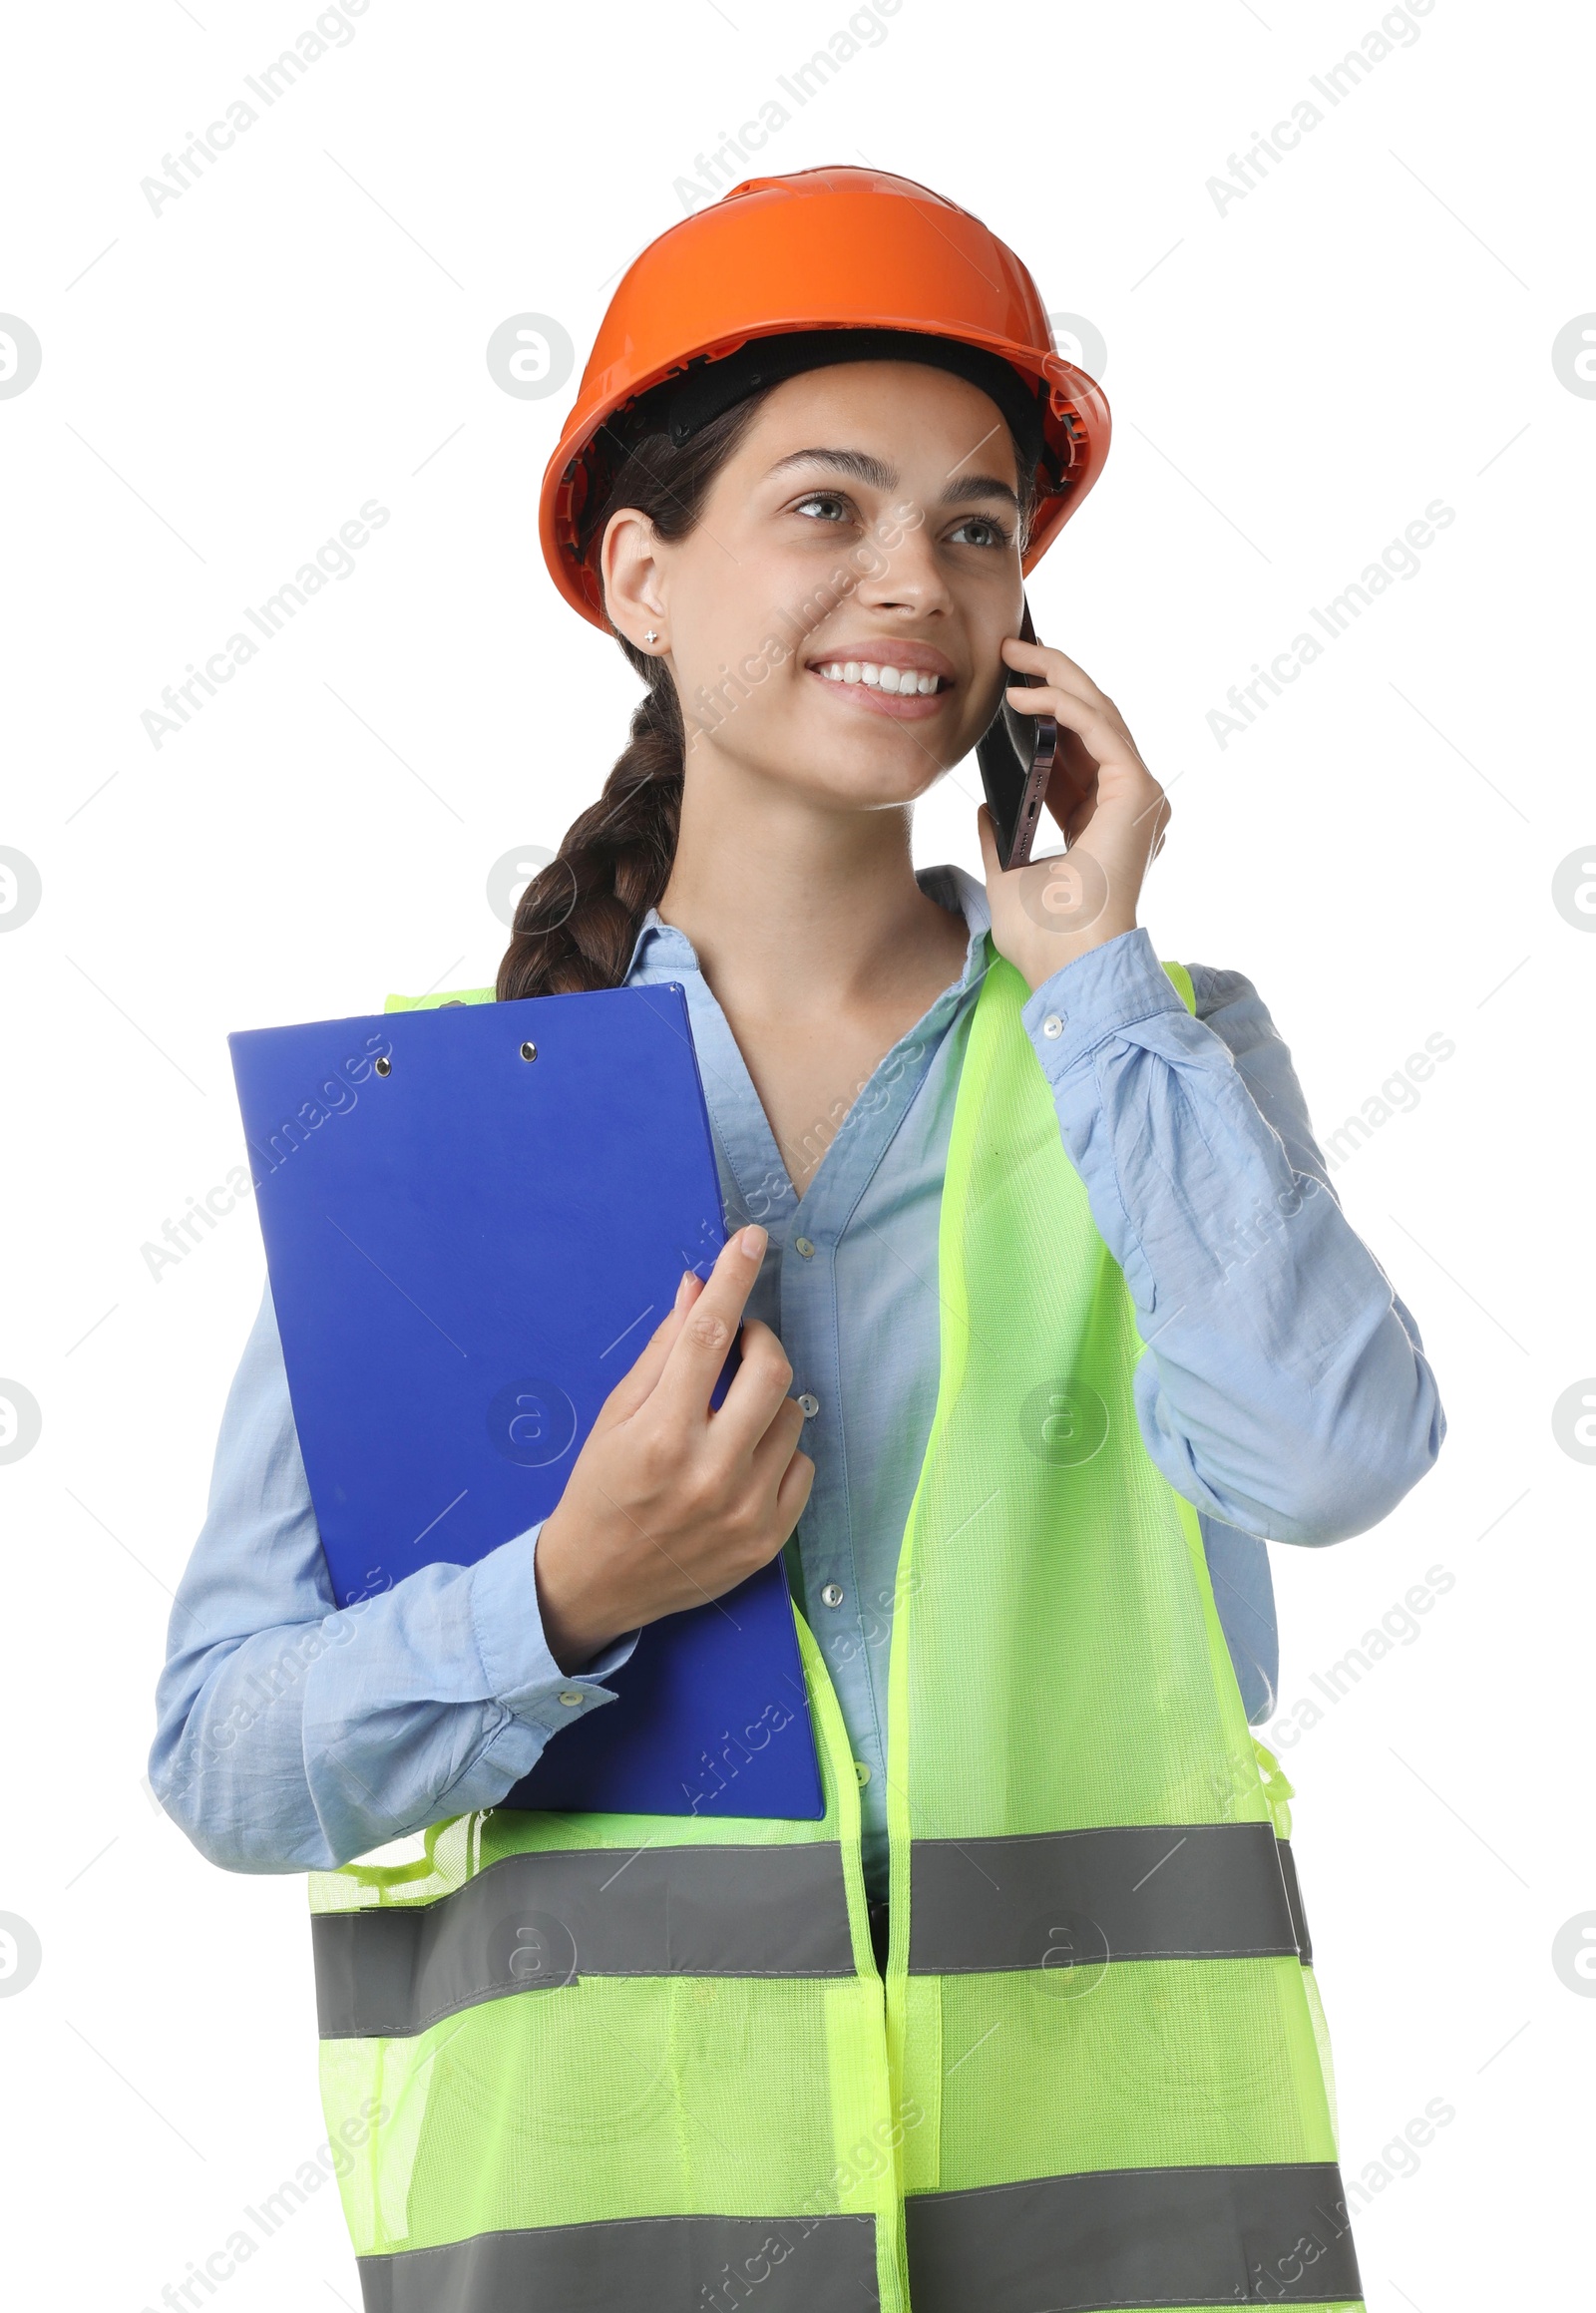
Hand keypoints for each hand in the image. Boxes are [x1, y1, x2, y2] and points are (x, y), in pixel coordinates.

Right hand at [532, 1225, 815, 1671]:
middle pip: (771, 1370)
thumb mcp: (615, 1416)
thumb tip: (698, 1289)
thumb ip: (662, 1352)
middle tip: (738, 1344)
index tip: (750, 1240)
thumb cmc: (601, 1490)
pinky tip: (744, 1458)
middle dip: (759, 1340)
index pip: (708, 1336)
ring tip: (731, 1414)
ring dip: (767, 1399)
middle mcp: (708, 1472)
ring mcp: (745, 1510)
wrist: (597, 1584)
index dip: (733, 1279)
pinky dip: (779, 1449)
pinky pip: (803, 1466)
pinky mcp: (768, 1540)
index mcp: (660, 1434)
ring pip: (792, 1416)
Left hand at [977, 635, 1170, 993]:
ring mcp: (1137, 795)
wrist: (1067, 962)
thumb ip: (1003, 838)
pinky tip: (1025, 695)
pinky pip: (1100, 729)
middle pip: (1091, 722)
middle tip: (1012, 650)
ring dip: (1056, 677)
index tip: (1010, 685)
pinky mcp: (1136, 791)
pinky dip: (1062, 705)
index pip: (1076, 751)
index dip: (1045, 712)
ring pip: (1099, 713)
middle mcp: (1127, 803)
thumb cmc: (1043, 936)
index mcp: (1103, 822)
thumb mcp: (1010, 875)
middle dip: (1052, 679)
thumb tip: (988, 808)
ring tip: (1014, 654)